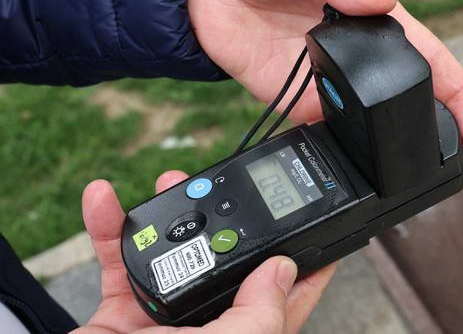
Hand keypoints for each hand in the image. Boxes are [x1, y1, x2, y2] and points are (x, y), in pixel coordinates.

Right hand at [76, 171, 335, 332]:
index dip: (304, 261)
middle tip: (224, 187)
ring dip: (168, 212)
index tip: (317, 223)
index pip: (286, 297)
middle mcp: (207, 327)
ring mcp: (164, 317)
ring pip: (175, 251)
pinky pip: (117, 260)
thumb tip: (284, 270)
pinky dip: (109, 228)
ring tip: (169, 183)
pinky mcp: (121, 311)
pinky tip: (105, 200)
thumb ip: (260, 314)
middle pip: (227, 260)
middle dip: (226, 218)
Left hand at [188, 0, 462, 147]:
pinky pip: (318, 131)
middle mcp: (353, 51)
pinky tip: (351, 168)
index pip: (426, 54)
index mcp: (368, 12)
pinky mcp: (289, 98)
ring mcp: (323, 79)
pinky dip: (336, 151)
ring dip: (385, 144)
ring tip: (409, 171)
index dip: (456, 89)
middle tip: (452, 157)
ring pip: (366, 120)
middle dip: (433, 126)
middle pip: (403, 95)